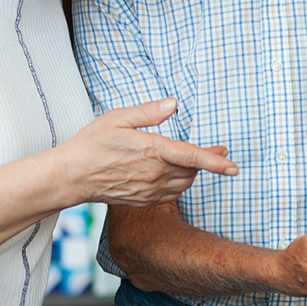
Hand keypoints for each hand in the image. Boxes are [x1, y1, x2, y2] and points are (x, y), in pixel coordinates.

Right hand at [61, 98, 237, 207]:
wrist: (72, 176)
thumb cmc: (92, 143)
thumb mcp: (118, 118)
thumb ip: (148, 112)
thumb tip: (173, 104)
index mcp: (151, 151)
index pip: (191, 157)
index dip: (215, 162)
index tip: (234, 167)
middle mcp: (153, 174)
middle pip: (193, 171)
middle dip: (210, 161)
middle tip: (221, 150)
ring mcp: (149, 190)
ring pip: (184, 183)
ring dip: (195, 173)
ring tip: (200, 160)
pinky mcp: (144, 200)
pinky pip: (171, 194)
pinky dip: (180, 183)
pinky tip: (177, 174)